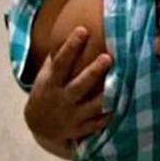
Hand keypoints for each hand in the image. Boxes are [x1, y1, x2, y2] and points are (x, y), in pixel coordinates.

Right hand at [24, 26, 113, 145]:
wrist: (39, 126)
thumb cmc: (47, 92)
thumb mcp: (45, 76)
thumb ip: (57, 58)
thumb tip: (74, 32)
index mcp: (51, 83)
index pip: (61, 62)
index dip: (71, 47)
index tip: (83, 30)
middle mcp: (61, 99)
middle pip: (79, 85)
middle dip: (93, 72)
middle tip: (107, 57)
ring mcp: (71, 116)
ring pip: (91, 107)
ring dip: (105, 97)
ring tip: (121, 85)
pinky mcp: (79, 130)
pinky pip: (96, 124)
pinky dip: (107, 118)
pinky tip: (120, 108)